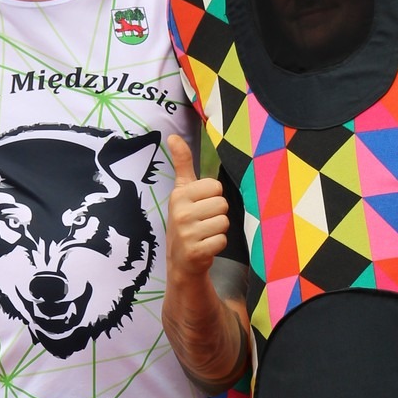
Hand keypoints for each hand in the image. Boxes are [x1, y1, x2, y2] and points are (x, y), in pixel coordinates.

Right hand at [165, 134, 228, 278]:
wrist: (180, 262)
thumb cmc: (186, 222)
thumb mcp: (181, 192)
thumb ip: (182, 164)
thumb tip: (173, 136)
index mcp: (179, 195)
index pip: (216, 186)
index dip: (213, 197)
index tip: (200, 207)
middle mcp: (180, 213)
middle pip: (222, 204)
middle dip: (217, 214)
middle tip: (203, 223)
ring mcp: (187, 233)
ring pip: (224, 222)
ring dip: (218, 230)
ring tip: (204, 234)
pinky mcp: (196, 251)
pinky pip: (222, 240)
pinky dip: (217, 245)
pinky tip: (205, 247)